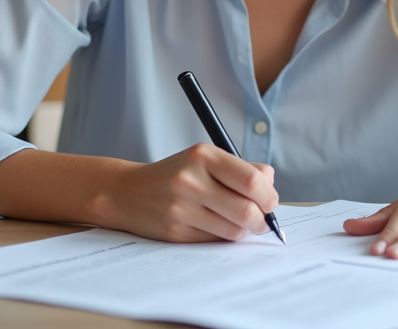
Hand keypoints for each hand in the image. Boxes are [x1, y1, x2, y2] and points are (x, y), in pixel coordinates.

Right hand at [103, 144, 279, 242]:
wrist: (127, 192)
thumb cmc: (174, 175)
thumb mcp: (204, 159)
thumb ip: (241, 168)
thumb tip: (270, 181)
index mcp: (203, 156)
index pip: (252, 180)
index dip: (269, 196)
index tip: (270, 202)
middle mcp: (191, 180)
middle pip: (246, 210)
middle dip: (262, 219)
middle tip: (262, 220)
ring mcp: (181, 208)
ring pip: (233, 230)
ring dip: (244, 230)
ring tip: (239, 223)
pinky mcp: (175, 231)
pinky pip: (214, 240)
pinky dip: (223, 237)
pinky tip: (217, 227)